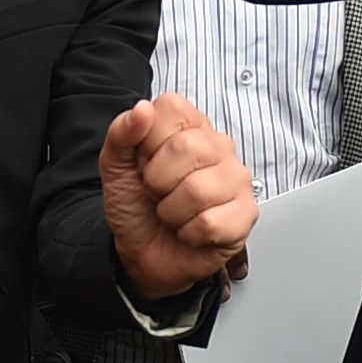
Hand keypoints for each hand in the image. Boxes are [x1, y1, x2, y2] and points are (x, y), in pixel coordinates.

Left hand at [100, 93, 255, 300]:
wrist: (142, 253)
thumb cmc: (136, 207)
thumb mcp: (115, 167)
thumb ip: (121, 133)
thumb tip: (142, 109)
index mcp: (190, 126)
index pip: (171, 108)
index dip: (148, 141)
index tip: (145, 162)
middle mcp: (219, 146)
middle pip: (184, 148)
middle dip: (157, 181)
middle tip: (158, 193)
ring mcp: (237, 179)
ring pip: (197, 190)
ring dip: (171, 212)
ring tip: (174, 213)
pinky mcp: (246, 214)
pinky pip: (209, 222)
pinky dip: (188, 234)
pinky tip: (191, 230)